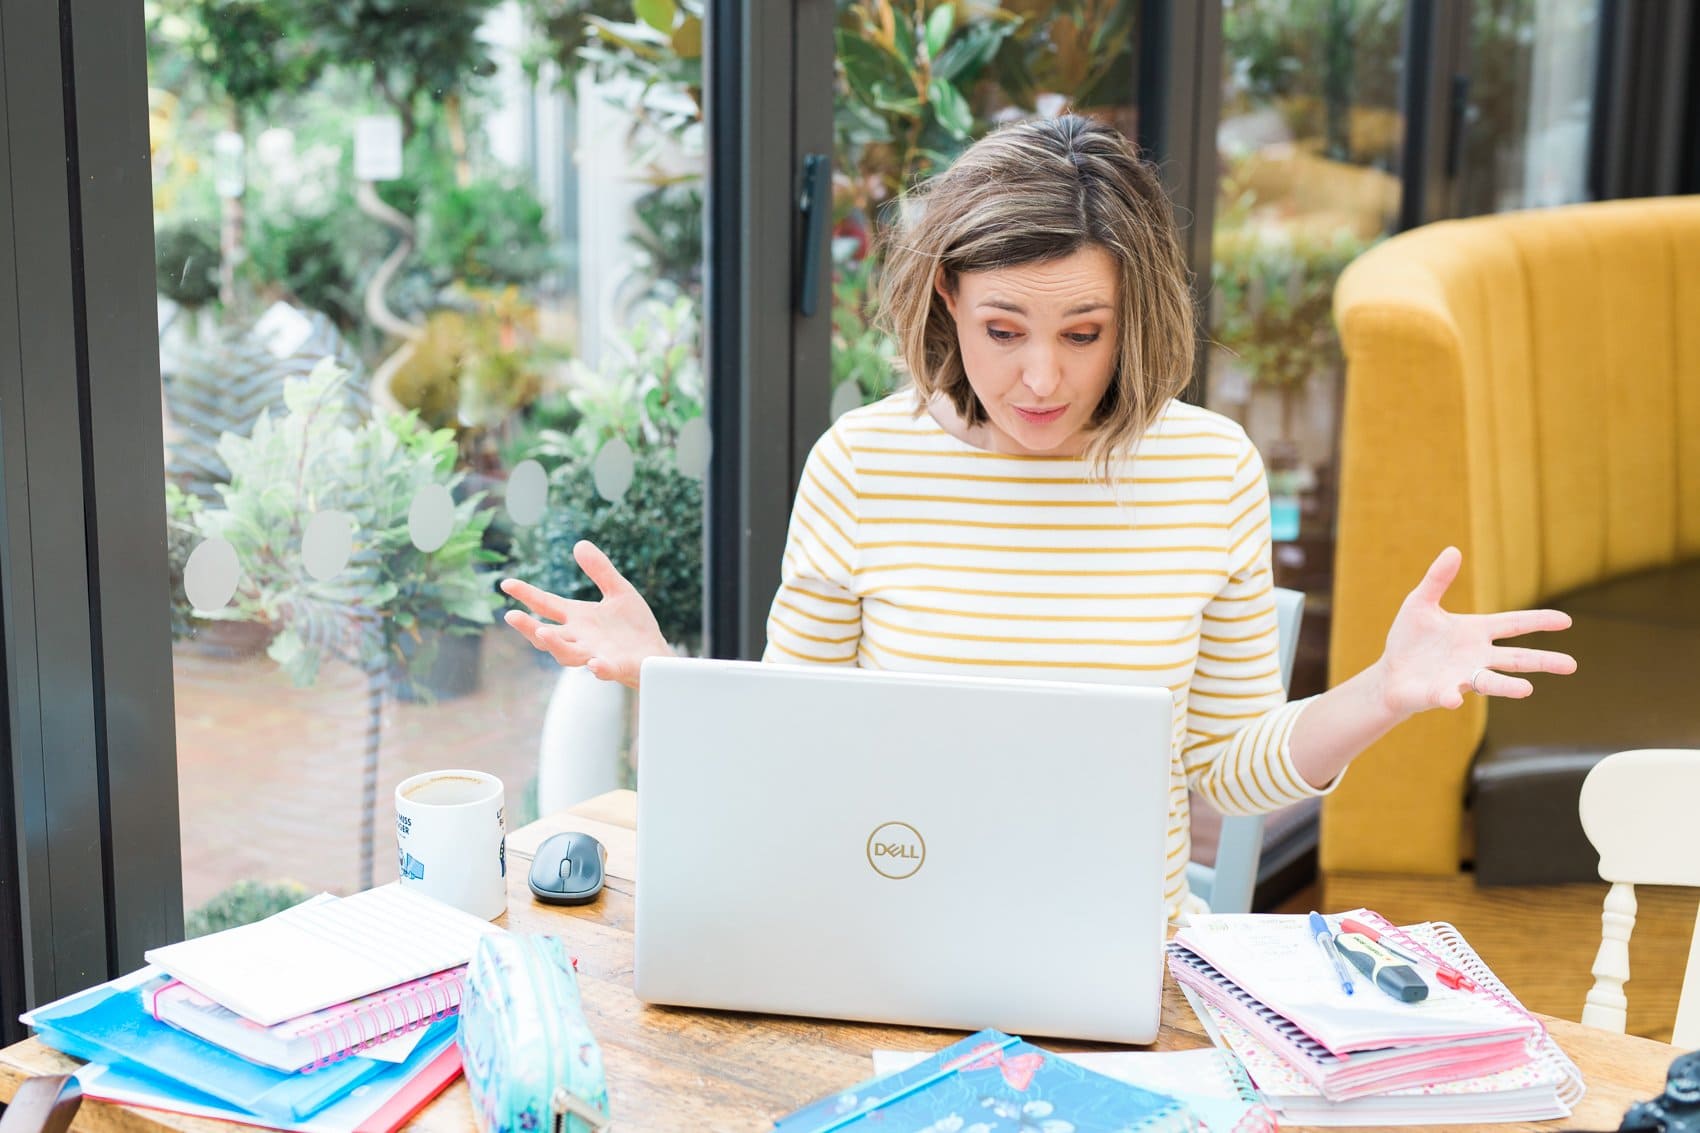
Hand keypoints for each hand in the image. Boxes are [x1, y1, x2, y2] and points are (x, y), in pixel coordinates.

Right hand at [500, 540, 670, 688]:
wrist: (656, 654)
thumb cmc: (634, 627)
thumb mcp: (618, 591)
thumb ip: (600, 570)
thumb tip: (579, 544)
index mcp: (578, 618)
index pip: (546, 605)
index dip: (526, 594)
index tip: (506, 583)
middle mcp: (580, 638)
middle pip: (548, 634)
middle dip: (528, 627)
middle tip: (511, 615)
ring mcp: (596, 654)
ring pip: (568, 654)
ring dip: (555, 644)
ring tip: (543, 632)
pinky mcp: (617, 667)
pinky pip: (605, 670)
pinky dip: (599, 668)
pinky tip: (594, 664)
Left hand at [1374, 546, 1576, 717]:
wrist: (1391, 672)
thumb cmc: (1411, 639)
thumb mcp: (1420, 603)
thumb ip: (1437, 580)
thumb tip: (1453, 550)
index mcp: (1476, 632)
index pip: (1514, 624)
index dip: (1539, 621)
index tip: (1567, 621)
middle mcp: (1477, 657)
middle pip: (1516, 658)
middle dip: (1543, 661)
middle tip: (1571, 665)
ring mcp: (1462, 677)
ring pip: (1491, 682)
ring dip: (1508, 687)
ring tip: (1527, 690)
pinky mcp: (1441, 694)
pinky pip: (1448, 695)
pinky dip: (1451, 697)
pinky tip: (1454, 699)